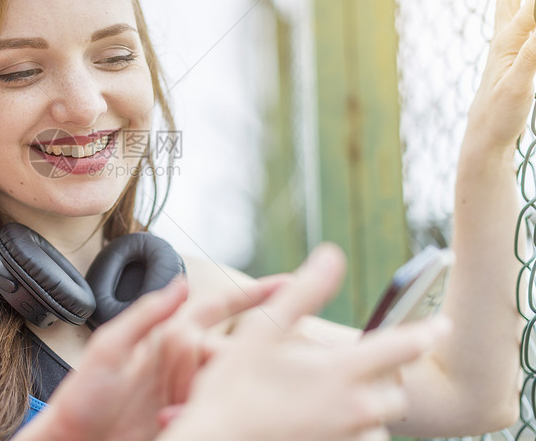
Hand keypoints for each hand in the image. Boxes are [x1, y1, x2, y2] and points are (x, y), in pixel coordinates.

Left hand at [14, 273, 286, 440]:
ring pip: (227, 386)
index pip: (216, 310)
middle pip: (230, 352)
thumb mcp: (109, 349)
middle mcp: (183, 365)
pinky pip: (217, 415)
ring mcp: (188, 396)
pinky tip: (228, 423)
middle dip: (251, 357)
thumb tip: (180, 282)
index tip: (286, 283)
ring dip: (229, 393)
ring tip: (202, 404)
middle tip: (269, 365)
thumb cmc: (83, 397)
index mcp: (166, 339)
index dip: (250, 296)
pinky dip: (224, 417)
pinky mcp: (189, 422)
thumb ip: (145, 315)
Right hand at [161, 245, 450, 440]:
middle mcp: (353, 410)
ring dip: (368, 409)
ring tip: (335, 398)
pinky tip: (324, 420)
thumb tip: (332, 255)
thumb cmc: (233, 386)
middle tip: (363, 367)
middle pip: (396, 392)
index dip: (427, 332)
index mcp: (339, 372)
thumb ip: (304, 291)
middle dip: (386, 377)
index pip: (403, 346)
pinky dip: (353, 430)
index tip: (443, 325)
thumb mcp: (263, 329)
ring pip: (380, 424)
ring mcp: (346, 439)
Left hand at [466, 0, 535, 156]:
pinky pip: (521, 27)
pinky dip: (530, 13)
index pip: (531, 2)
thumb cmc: (499, 113)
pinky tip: (532, 17)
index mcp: (507, 41)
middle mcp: (504, 38)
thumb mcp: (519, 85)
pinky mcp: (511, 59)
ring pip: (514, 8)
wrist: (485, 136)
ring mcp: (506, 48)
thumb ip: (532, 53)